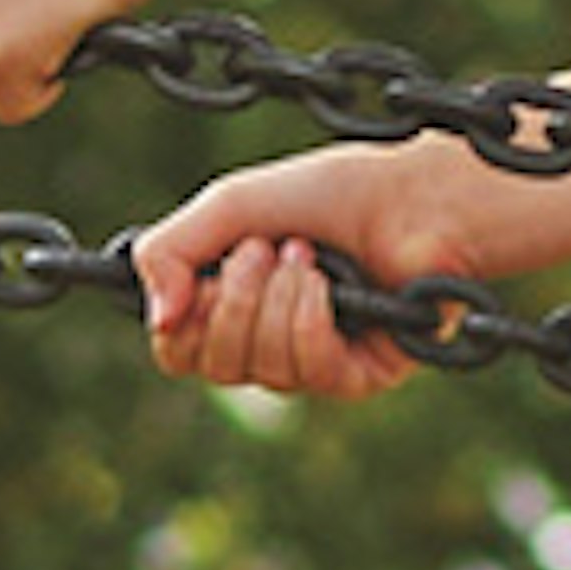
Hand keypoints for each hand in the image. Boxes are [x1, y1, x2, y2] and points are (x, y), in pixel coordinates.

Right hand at [135, 136, 531, 401]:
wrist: (413, 192)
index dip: (183, 320)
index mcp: (234, 307)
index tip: (206, 275)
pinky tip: (328, 283)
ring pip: (261, 371)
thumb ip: (168, 252)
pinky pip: (310, 370)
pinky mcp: (361, 377)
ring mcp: (316, 364)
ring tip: (307, 254)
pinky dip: (310, 317)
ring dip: (278, 300)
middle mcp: (270, 344)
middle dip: (234, 299)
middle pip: (214, 366)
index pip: (179, 352)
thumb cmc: (329, 193)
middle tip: (267, 249)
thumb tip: (158, 320)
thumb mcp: (228, 206)